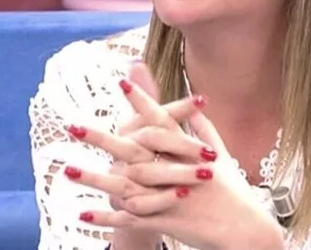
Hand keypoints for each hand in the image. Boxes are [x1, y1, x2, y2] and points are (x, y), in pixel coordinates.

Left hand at [67, 64, 283, 249]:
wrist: (245, 229)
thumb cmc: (233, 190)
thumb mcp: (222, 154)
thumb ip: (205, 128)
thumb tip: (197, 104)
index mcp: (188, 151)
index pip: (159, 120)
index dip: (141, 100)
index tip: (122, 82)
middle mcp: (175, 171)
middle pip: (131, 150)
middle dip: (100, 138)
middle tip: (71, 126)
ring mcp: (168, 196)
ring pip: (123, 186)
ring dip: (93, 179)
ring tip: (66, 170)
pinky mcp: (164, 220)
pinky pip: (129, 220)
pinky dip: (106, 218)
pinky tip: (81, 215)